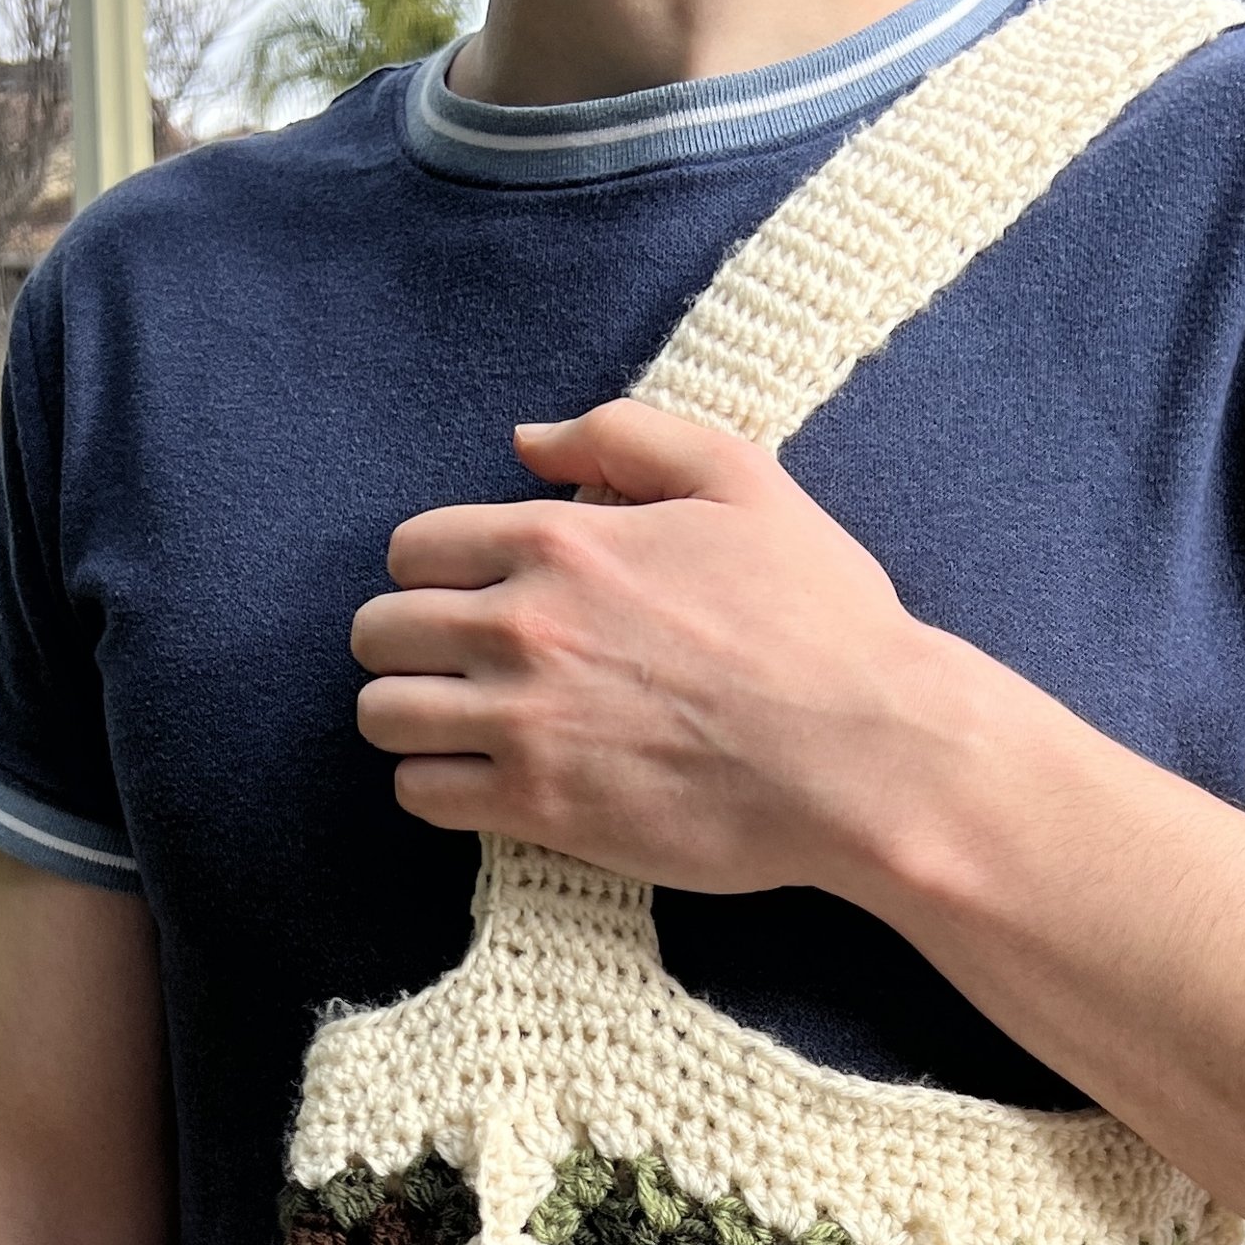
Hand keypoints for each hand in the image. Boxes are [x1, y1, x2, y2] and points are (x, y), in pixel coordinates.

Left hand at [350, 400, 985, 898]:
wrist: (865, 754)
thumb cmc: (819, 619)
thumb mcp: (742, 480)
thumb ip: (625, 436)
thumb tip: (526, 442)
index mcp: (559, 541)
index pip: (413, 549)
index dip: (434, 574)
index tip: (472, 602)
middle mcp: (523, 627)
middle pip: (379, 632)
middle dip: (406, 646)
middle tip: (457, 668)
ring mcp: (524, 721)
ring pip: (383, 715)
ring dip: (410, 719)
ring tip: (459, 729)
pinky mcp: (538, 807)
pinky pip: (420, 794)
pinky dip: (435, 788)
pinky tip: (482, 783)